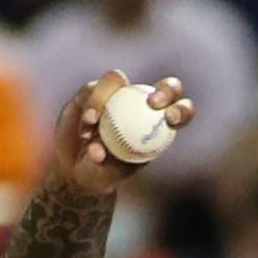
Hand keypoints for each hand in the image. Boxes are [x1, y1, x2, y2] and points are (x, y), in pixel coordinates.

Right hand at [50, 72, 193, 194]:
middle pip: (165, 87)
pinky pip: (91, 89)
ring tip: (91, 124)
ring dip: (103, 99)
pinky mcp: (92, 91)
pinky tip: (85, 127)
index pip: (179, 112)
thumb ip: (104, 164)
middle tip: (153, 102)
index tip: (170, 119)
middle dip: (166, 90)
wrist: (76, 166)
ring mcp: (117, 94)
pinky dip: (88, 106)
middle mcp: (140, 104)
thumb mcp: (103, 177)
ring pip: (117, 80)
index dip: (181, 111)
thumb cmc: (98, 175)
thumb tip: (98, 153)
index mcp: (157, 126)